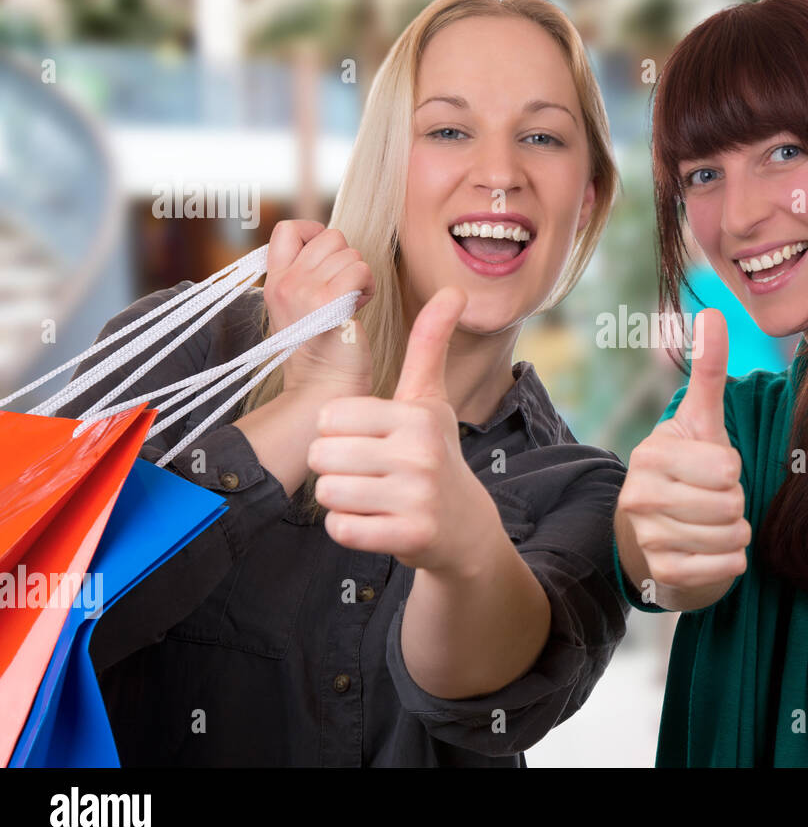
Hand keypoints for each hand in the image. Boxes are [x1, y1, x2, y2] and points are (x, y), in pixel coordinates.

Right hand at [265, 219, 374, 397]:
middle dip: (347, 260)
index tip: (329, 260)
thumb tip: (331, 245)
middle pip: (330, 236)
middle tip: (343, 291)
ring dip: (360, 276)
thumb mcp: (300, 305)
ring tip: (351, 303)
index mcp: (274, 281)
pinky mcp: (329, 305)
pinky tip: (360, 307)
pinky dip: (369, 287)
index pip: (288, 228)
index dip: (315, 232)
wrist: (324, 389)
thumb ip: (306, 274)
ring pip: (351, 253)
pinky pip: (360, 271)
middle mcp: (284, 283)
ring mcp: (304, 293)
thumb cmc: (322, 349)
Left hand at [308, 286, 503, 573]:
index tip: (368, 439)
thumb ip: (429, 344)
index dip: (338, 430)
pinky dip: (349, 527)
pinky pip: (341, 529)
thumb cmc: (436, 452)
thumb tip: (453, 289)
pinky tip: (376, 520)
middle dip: (334, 466)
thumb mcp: (431, 398)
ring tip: (372, 494)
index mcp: (417, 416)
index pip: (330, 415)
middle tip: (367, 471)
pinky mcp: (409, 537)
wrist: (465, 525)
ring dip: (340, 498)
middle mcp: (420, 454)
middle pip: (322, 454)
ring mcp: (416, 498)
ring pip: (328, 492)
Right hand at [617, 309, 749, 595]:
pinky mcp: (662, 573)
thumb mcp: (698, 421)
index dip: (731, 470)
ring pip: (731, 535)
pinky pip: (725, 567)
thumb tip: (715, 312)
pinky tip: (711, 550)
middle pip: (730, 503)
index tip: (710, 470)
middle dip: (735, 504)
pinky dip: (730, 561)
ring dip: (735, 532)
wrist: (651, 537)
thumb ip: (707, 369)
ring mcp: (647, 537)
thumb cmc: (685, 471)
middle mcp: (640, 495)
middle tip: (712, 500)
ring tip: (711, 524)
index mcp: (652, 454)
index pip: (727, 466)